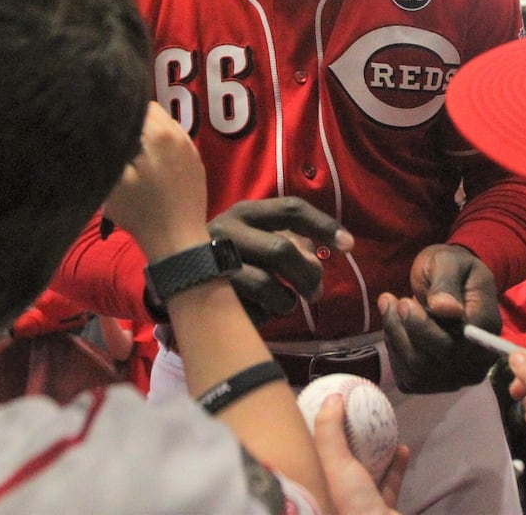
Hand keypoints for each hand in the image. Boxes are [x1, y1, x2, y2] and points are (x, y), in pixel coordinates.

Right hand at [102, 103, 211, 260]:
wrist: (177, 242)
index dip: (119, 111)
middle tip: (117, 137)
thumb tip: (98, 127)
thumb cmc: (141, 212)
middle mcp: (179, 133)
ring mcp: (191, 148)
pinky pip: (177, 140)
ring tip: (133, 149)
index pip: (136, 104)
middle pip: (153, 111)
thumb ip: (106, 148)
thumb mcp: (112, 182)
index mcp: (158, 133)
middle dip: (134, 119)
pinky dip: (163, 143)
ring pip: (166, 124)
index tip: (105, 123)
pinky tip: (151, 162)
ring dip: (149, 131)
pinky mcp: (197, 162)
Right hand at [206, 198, 353, 325]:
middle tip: (316, 293)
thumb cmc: (231, 256)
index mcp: (246, 212)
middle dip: (307, 275)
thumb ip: (292, 246)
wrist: (175, 274)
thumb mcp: (260, 240)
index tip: (349, 246)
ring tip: (286, 304)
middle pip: (282, 250)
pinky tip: (259, 312)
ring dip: (287, 301)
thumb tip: (315, 261)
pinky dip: (264, 316)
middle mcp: (227, 230)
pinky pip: (249, 310)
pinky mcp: (206, 295)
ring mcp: (213, 263)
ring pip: (267, 285)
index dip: (324, 225)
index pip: (291, 210)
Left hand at [313, 394, 408, 514]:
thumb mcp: (335, 464)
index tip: (317, 411)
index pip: (307, 456)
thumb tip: (331, 397)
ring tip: (380, 430)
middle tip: (351, 418)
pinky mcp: (379, 511)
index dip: (309, 433)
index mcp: (316, 486)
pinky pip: (387, 484)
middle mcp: (332, 497)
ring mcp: (356, 506)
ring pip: (363, 474)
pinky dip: (395, 466)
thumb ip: (330, 431)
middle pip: (336, 465)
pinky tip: (403, 449)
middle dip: (344, 441)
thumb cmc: (349, 505)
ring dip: (373, 452)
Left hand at [378, 244, 499, 392]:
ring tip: (389, 307)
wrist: (452, 280)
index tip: (403, 302)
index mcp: (486, 329)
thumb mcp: (449, 262)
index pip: (452, 345)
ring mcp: (459, 376)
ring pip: (416, 373)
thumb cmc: (452, 267)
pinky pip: (409, 380)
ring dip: (394, 340)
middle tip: (389, 299)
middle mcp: (478, 361)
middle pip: (430, 363)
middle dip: (401, 331)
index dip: (422, 328)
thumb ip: (446, 284)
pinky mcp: (438, 382)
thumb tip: (446, 309)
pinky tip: (394, 329)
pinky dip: (395, 355)